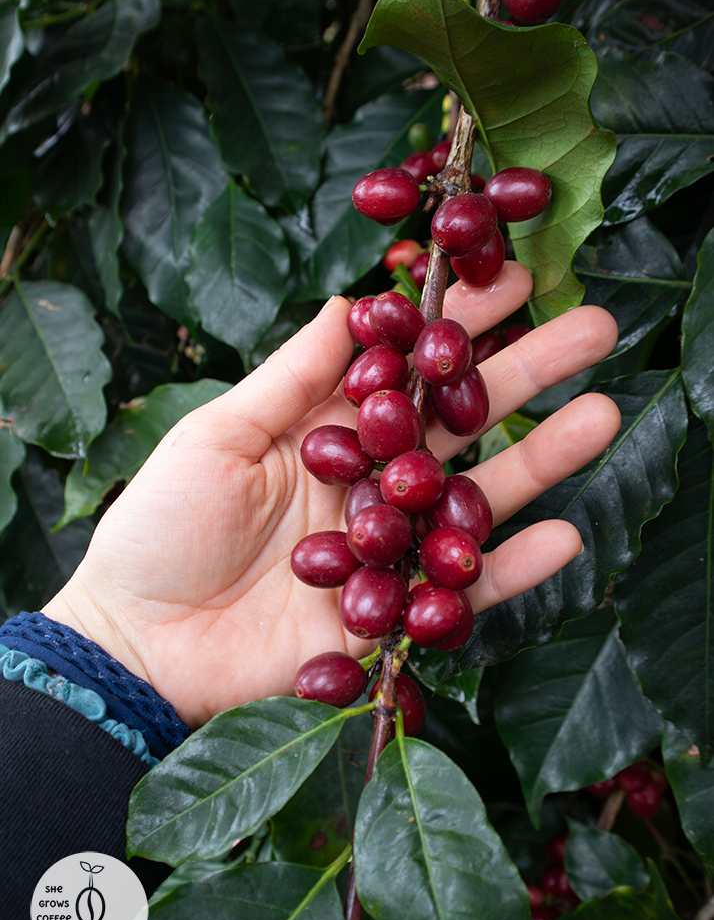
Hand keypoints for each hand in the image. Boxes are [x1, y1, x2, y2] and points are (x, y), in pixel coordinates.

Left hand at [44, 262, 619, 727]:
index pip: (406, 368)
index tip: (507, 275)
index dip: (455, 324)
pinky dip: (513, 569)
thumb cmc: (161, 530)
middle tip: (593, 327)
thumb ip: (290, 379)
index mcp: (327, 432)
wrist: (141, 643)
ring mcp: (389, 548)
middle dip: (525, 374)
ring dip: (542, 460)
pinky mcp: (393, 616)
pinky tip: (564, 534)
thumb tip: (346, 304)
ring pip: (477, 496)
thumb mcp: (218, 437)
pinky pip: (462, 593)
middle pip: (459, 422)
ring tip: (602, 414)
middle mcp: (371, 484)